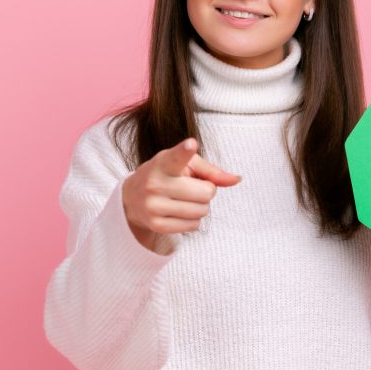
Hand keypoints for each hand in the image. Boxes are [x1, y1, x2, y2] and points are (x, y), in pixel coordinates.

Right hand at [121, 137, 240, 247]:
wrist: (133, 197)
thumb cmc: (167, 175)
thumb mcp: (186, 165)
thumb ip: (212, 170)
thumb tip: (237, 179)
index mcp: (163, 163)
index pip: (176, 157)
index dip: (184, 151)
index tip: (191, 144)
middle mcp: (155, 184)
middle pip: (206, 193)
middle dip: (207, 191)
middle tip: (191, 187)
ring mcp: (154, 206)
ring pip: (202, 211)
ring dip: (201, 207)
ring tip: (184, 199)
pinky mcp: (157, 225)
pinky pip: (194, 226)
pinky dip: (193, 220)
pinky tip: (179, 211)